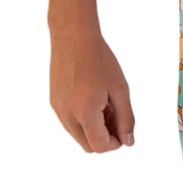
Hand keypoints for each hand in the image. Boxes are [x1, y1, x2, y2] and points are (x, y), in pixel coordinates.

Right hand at [49, 29, 134, 152]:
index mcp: (84, 111)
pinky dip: (83, 121)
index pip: (99, 146)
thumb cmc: (98, 59)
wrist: (73, 36)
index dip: (115, 143)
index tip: (122, 129)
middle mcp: (67, 113)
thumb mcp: (120, 90)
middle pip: (88, 146)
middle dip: (105, 138)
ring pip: (78, 136)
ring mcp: (58, 108)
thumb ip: (126, 119)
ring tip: (104, 106)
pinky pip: (70, 123)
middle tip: (115, 117)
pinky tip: (92, 101)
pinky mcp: (54, 102)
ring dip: (94, 130)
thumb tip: (128, 141)